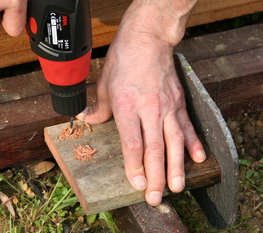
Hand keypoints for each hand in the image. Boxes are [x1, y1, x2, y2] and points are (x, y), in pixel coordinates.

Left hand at [77, 0, 204, 205]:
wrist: (147, 40)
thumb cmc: (123, 61)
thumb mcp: (104, 84)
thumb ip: (98, 108)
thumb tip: (86, 119)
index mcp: (127, 106)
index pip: (131, 143)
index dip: (133, 166)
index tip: (135, 184)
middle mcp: (148, 109)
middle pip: (154, 148)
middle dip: (155, 176)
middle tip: (156, 197)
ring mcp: (166, 106)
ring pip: (173, 142)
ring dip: (176, 167)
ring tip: (178, 186)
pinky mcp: (178, 102)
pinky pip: (187, 126)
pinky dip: (193, 143)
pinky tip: (197, 158)